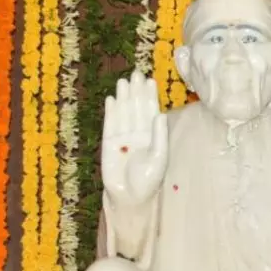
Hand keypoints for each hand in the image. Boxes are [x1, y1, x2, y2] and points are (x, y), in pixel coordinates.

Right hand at [101, 72, 167, 205]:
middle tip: (136, 73)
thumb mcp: (159, 158)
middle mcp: (138, 134)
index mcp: (152, 136)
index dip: (150, 97)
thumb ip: (159, 137)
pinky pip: (110, 124)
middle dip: (137, 92)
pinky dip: (111, 112)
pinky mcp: (109, 142)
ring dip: (124, 97)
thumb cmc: (148, 180)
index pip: (151, 112)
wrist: (129, 196)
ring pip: (124, 113)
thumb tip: (160, 115)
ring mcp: (123, 137)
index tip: (150, 81)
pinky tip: (112, 99)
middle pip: (137, 108)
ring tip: (123, 81)